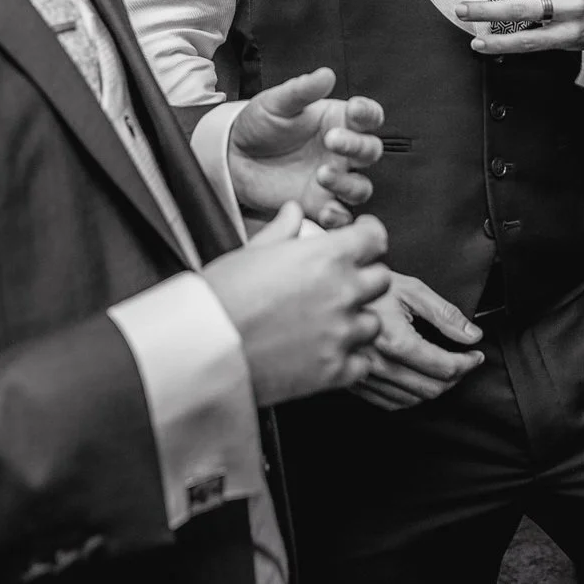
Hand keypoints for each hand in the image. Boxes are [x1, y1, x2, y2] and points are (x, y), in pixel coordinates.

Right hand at [200, 205, 388, 406]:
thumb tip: (294, 211)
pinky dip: (348, 360)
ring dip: (355, 322)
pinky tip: (324, 353)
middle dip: (363, 280)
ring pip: (373, 323)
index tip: (361, 243)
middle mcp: (342, 293)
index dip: (368, 238)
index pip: (375, 238)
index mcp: (326, 256)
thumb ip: (283, 230)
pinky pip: (362, 364)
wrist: (202, 348)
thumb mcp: (251, 252)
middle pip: (381, 280)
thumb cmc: (220, 296)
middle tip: (337, 287)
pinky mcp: (334, 371)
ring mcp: (341, 334)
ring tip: (326, 324)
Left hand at [228, 67, 383, 227]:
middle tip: (331, 140)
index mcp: (337, 121)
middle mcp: (341, 151)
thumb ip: (302, 90)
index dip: (369, 113)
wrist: (233, 156)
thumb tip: (326, 74)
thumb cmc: (260, 124)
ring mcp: (333, 179)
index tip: (354, 110)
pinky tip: (326, 210)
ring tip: (321, 174)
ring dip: (348, 183)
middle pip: (370, 151)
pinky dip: (339, 216)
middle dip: (357, 146)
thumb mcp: (277, 102)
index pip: (368, 117)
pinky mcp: (318, 204)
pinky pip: (341, 214)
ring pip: (360, 187)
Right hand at [349, 272, 483, 411]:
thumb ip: (445, 314)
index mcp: (395, 342)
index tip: (475, 355)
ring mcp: (365, 377)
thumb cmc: (367, 287)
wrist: (325, 292)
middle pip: (431, 389)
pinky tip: (416, 380)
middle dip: (455, 378)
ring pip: (412, 399)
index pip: (445, 367)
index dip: (468, 363)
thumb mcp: (410, 289)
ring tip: (443, 370)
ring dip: (434, 388)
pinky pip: (389, 403)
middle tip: (464, 362)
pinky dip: (410, 397)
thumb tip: (471, 335)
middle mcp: (379, 365)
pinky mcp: (354, 382)